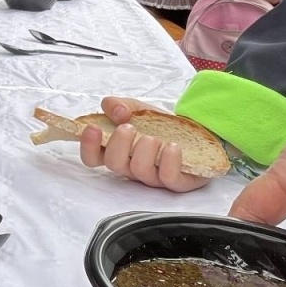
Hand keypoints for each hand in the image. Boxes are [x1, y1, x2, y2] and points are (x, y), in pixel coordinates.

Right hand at [79, 96, 213, 192]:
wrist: (197, 131)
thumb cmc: (161, 124)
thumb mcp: (136, 108)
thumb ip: (117, 104)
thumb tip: (115, 112)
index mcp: (118, 150)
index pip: (93, 157)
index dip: (88, 146)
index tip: (93, 128)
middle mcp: (132, 166)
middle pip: (114, 164)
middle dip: (118, 144)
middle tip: (128, 128)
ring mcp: (154, 176)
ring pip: (139, 170)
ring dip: (144, 149)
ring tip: (154, 137)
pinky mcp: (178, 181)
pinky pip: (169, 178)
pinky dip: (169, 160)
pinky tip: (174, 146)